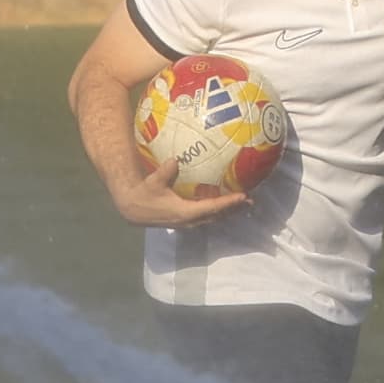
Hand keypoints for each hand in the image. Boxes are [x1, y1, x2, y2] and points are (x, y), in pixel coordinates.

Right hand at [115, 172, 254, 230]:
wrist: (133, 209)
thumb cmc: (144, 195)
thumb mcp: (153, 182)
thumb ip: (164, 172)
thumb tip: (175, 160)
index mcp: (185, 212)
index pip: (212, 208)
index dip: (229, 202)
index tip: (243, 196)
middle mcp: (190, 221)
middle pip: (218, 215)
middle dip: (234, 209)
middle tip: (250, 200)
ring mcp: (188, 222)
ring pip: (214, 217)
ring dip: (228, 211)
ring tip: (243, 203)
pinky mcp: (186, 220)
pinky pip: (207, 215)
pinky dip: (218, 210)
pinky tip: (224, 202)